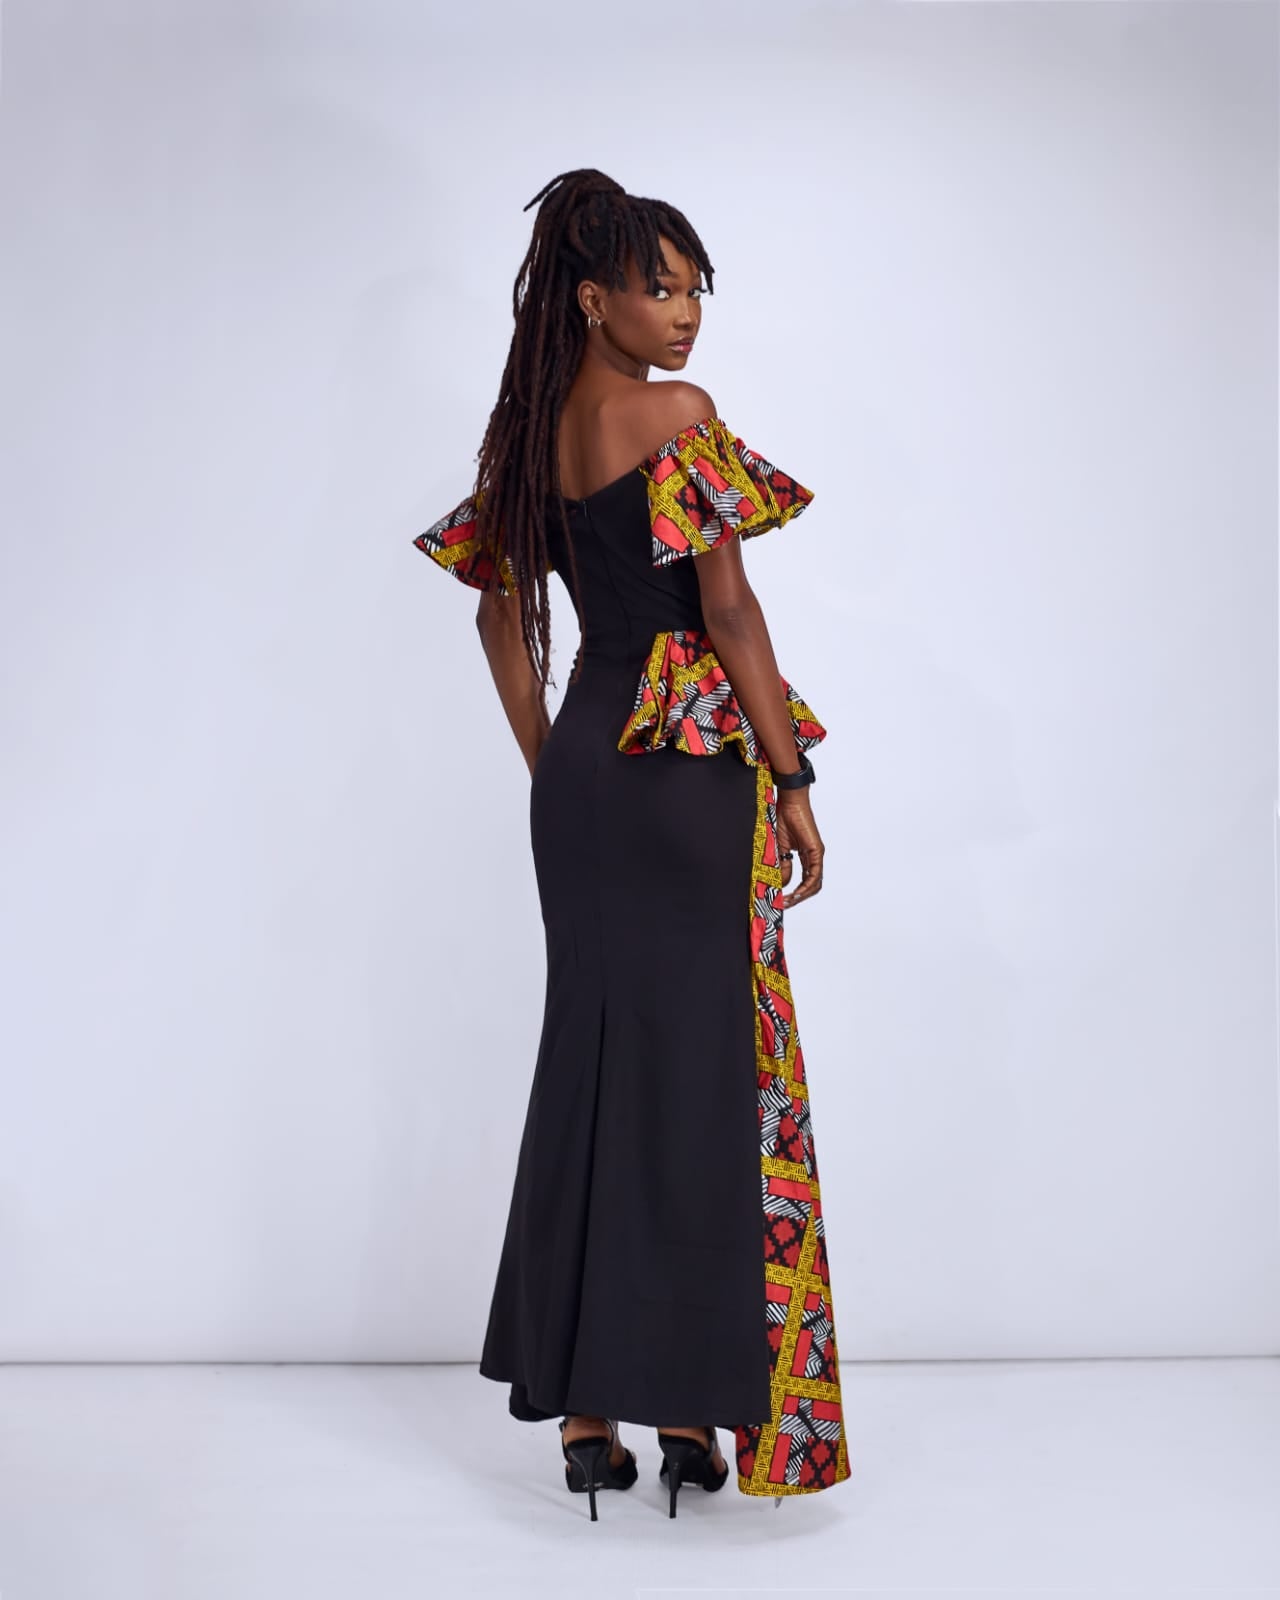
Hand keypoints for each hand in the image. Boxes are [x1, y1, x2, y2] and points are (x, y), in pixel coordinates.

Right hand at [776, 787, 823, 907]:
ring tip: (790, 901)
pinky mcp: (816, 850)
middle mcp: (813, 857)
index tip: (784, 900)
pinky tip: (797, 892)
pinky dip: (807, 885)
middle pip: (812, 885)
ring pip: (815, 882)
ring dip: (803, 895)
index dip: (796, 893)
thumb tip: (781, 883)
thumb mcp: (779, 848)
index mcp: (806, 857)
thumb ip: (782, 865)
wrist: (790, 802)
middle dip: (799, 897)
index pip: (805, 881)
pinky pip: (814, 873)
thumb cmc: (784, 819)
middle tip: (786, 904)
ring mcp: (816, 854)